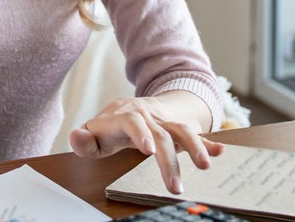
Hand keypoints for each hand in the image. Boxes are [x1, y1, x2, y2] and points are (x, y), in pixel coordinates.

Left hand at [68, 94, 224, 194]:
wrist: (131, 106)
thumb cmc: (109, 126)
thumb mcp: (93, 133)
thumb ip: (83, 139)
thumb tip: (75, 136)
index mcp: (124, 116)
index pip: (132, 121)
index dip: (140, 133)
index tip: (148, 150)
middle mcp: (147, 117)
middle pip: (162, 134)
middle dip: (171, 161)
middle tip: (175, 188)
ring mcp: (164, 121)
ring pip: (182, 130)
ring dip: (196, 147)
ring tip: (205, 166)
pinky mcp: (177, 128)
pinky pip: (194, 133)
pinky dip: (208, 142)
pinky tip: (220, 151)